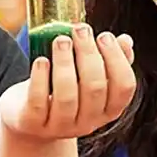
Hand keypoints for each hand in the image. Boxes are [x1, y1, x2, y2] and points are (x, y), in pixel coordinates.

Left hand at [0, 24, 135, 139]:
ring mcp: (60, 126)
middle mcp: (88, 122)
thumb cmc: (65, 90)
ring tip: (61, 40)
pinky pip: (38, 103)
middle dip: (88, 54)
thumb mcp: (89, 78)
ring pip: (67, 96)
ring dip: (64, 63)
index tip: (104, 35)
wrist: (31, 119)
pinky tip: (41, 60)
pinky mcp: (33, 124)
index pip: (124, 86)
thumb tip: (125, 40)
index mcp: (109, 109)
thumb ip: (109, 61)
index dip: (117, 59)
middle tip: (80, 30)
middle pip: (95, 88)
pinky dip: (40, 79)